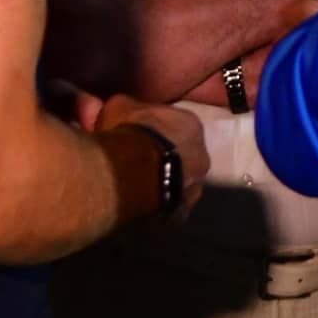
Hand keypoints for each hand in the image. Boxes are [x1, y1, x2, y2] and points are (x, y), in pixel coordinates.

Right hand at [91, 93, 209, 218]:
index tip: (138, 134)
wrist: (133, 171)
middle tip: (137, 161)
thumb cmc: (131, 132)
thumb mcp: (119, 106)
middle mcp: (202, 155)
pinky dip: (158, 205)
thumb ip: (124, 107)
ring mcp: (196, 186)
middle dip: (162, 157)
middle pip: (181, 154)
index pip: (175, 125)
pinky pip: (170, 207)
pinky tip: (140, 203)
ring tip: (137, 185)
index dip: (155, 130)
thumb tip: (115, 107)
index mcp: (191, 124)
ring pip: (179, 183)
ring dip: (162, 182)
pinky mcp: (183, 211)